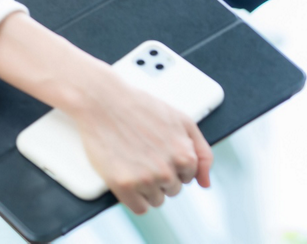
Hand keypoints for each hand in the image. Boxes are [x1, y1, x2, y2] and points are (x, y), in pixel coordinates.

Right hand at [64, 71, 212, 212]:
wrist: (101, 99)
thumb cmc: (138, 106)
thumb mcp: (181, 120)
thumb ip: (202, 152)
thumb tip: (205, 184)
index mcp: (184, 156)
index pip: (186, 178)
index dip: (170, 164)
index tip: (155, 150)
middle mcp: (167, 171)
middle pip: (171, 190)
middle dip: (159, 175)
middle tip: (141, 153)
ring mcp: (145, 179)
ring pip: (156, 200)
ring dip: (145, 187)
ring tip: (132, 161)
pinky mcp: (123, 185)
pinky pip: (139, 208)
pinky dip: (133, 197)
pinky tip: (125, 176)